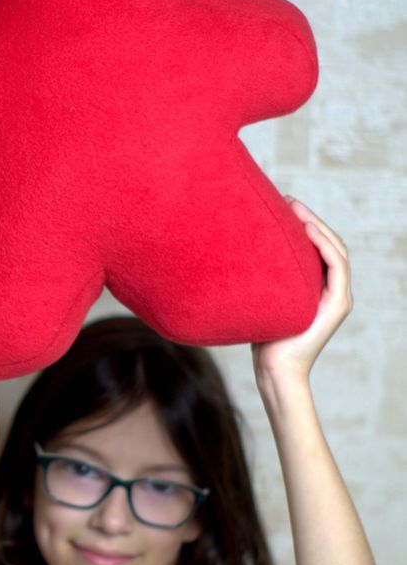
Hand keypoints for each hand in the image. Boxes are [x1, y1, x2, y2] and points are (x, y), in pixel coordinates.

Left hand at [251, 196, 353, 387]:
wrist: (273, 367)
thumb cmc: (260, 332)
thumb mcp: (260, 295)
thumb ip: (259, 275)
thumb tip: (227, 249)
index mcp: (314, 284)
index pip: (315, 244)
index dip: (303, 220)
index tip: (281, 202)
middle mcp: (329, 287)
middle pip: (327, 241)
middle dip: (309, 216)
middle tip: (286, 197)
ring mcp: (337, 296)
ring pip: (336, 249)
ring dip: (317, 224)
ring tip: (296, 207)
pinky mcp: (338, 305)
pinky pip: (337, 267)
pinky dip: (324, 245)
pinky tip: (307, 230)